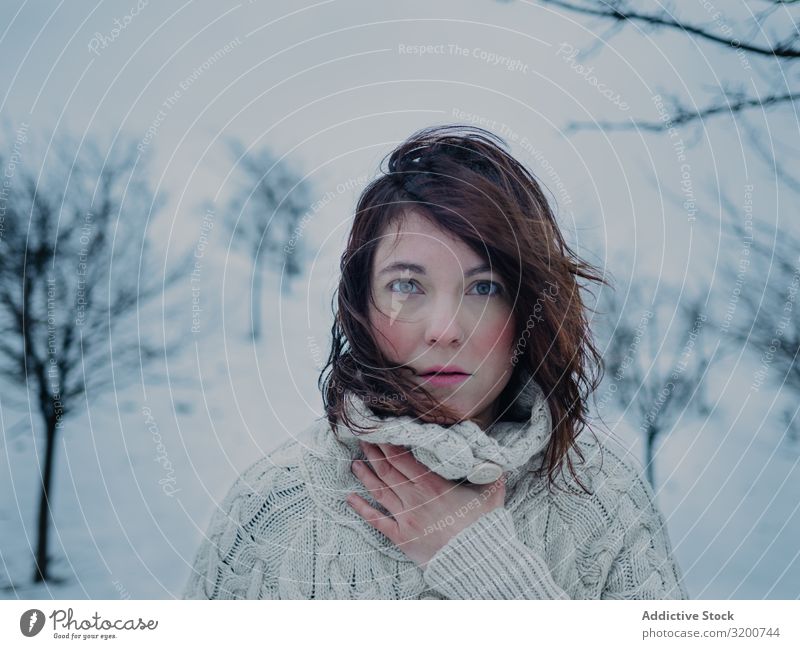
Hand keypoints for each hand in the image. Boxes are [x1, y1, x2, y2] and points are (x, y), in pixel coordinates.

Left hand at [346, 440, 506, 568]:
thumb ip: (489, 469)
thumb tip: (492, 453)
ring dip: (364, 475)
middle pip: (386, 470)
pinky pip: (376, 520)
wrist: (478, 562)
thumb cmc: (484, 525)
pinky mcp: (401, 537)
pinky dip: (361, 508)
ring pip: (379, 491)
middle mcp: (414, 498)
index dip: (388, 443)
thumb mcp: (491, 491)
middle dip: (373, 453)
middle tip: (362, 439)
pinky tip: (349, 498)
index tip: (379, 430)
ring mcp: (405, 518)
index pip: (402, 457)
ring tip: (354, 462)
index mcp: (433, 484)